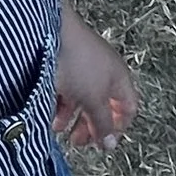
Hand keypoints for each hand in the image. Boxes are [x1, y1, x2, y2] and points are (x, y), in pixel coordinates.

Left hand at [53, 17, 139, 152]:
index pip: (127, 108)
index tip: (102, 143)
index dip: (117, 128)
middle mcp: (103, 72)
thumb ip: (103, 123)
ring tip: (58, 129)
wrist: (48, 30)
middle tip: (78, 142)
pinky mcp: (62, 64)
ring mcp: (82, 67)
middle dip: (91, 126)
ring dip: (71, 118)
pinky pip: (65, 89)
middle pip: (103, 106)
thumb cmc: (77, 61)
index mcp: (119, 78)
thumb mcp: (94, 99)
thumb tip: (111, 144)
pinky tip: (49, 113)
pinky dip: (59, 104)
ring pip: (81, 99)